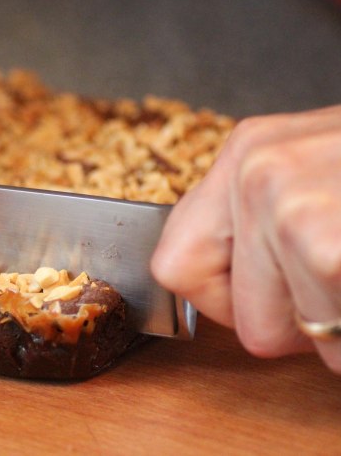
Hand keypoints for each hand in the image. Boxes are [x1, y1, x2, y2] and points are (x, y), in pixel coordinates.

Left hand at [151, 105, 340, 372]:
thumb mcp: (314, 171)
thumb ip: (253, 215)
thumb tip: (205, 271)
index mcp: (246, 150)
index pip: (175, 265)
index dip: (227, 298)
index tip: (273, 289)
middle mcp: (255, 170)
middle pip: (232, 312)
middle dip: (292, 319)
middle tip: (333, 278)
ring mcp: (287, 207)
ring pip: (274, 335)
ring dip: (330, 327)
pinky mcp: (321, 247)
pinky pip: (328, 348)